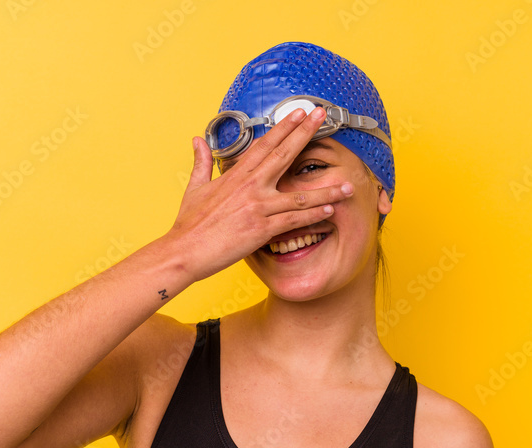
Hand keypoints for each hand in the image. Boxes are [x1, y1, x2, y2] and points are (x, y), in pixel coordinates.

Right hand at [165, 106, 354, 281]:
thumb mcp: (194, 188)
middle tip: (323, 116)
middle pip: (284, 154)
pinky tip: (331, 212)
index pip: (264, 144)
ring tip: (347, 183)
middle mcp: (250, 186)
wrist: (184, 251)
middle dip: (305, 134)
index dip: (284, 127)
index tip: (300, 112)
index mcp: (236, 175)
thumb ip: (202, 162)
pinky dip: (313, 216)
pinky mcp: (262, 229)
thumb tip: (197, 140)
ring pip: (299, 194)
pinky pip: (294, 221)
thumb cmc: (189, 223)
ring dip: (326, 189)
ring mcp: (258, 207)